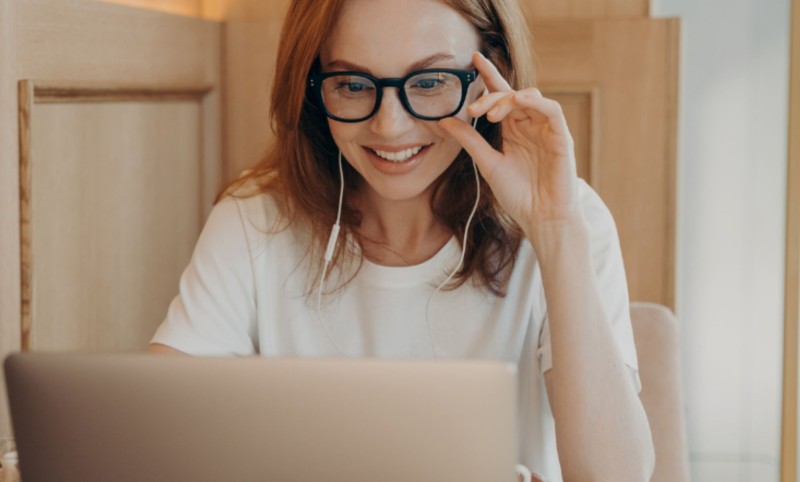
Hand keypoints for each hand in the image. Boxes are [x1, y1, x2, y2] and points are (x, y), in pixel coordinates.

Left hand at [439, 52, 580, 235]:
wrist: (541, 218)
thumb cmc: (518, 195)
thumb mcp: (487, 163)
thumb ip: (469, 140)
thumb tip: (443, 120)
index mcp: (513, 129)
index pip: (501, 95)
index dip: (490, 76)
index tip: (473, 60)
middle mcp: (530, 125)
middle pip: (512, 95)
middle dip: (491, 95)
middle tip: (473, 108)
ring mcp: (546, 129)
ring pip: (531, 97)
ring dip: (509, 99)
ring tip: (490, 113)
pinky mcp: (561, 136)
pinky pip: (551, 110)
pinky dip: (535, 102)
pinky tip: (518, 102)